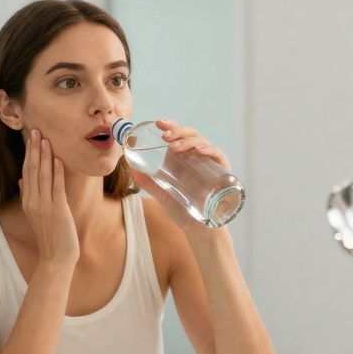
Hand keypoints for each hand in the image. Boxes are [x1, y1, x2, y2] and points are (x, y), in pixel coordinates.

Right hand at [20, 129, 78, 267]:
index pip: (27, 172)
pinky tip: (58, 160)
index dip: (29, 154)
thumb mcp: (36, 214)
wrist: (56, 258)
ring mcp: (44, 206)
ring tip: (46, 140)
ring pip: (43, 176)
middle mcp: (33, 201)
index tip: (32, 138)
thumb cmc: (50, 236)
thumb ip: (28, 196)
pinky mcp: (57, 211)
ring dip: (45, 157)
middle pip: (32, 170)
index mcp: (28, 201)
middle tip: (36, 130)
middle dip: (35, 150)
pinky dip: (57, 174)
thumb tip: (22, 179)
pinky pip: (56, 188)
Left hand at [130, 119, 232, 233]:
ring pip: (202, 142)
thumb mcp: (162, 194)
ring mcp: (210, 165)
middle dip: (178, 131)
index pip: (180, 135)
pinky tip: (198, 151)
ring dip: (188, 140)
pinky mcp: (222, 173)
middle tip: (164, 137)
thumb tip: (130, 167)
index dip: (171, 125)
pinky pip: (218, 155)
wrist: (199, 230)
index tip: (158, 123)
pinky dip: (209, 150)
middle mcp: (198, 158)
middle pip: (191, 134)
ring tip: (174, 146)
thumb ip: (147, 182)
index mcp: (184, 159)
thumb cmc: (184, 211)